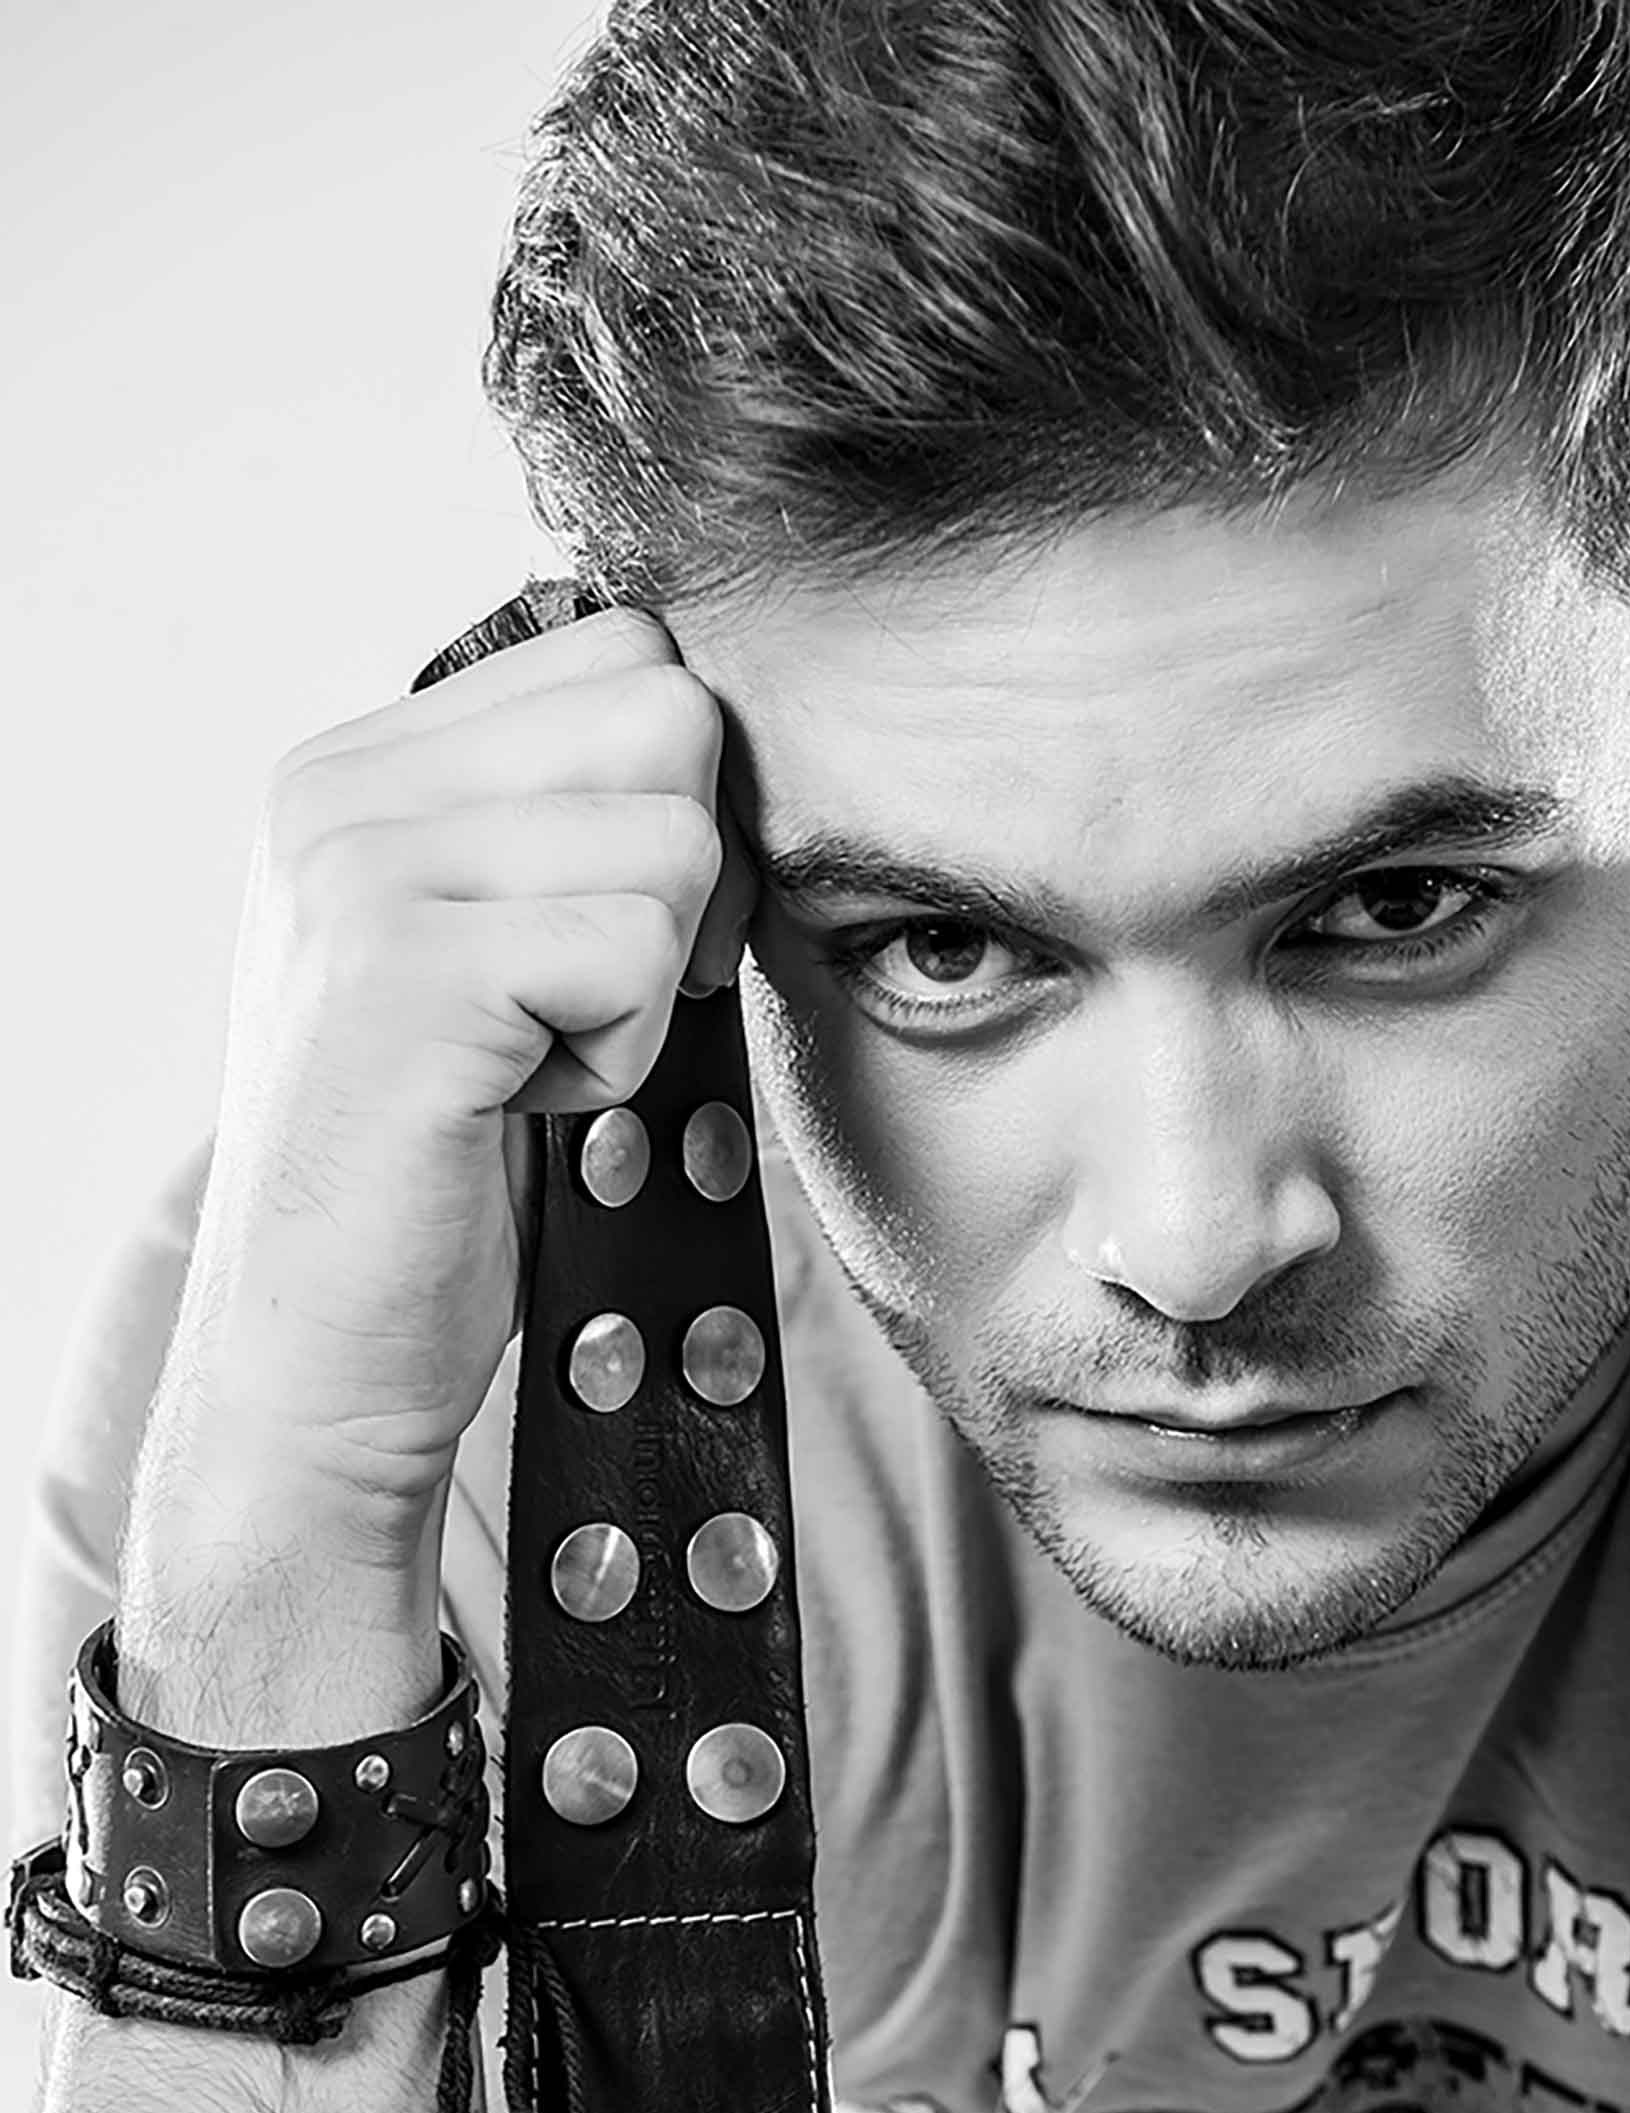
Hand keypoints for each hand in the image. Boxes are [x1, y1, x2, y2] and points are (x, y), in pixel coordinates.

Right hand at [176, 603, 754, 1563]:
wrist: (327, 1356)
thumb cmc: (441, 1173)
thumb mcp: (488, 957)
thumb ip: (558, 826)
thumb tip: (716, 737)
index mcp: (359, 768)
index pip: (625, 655)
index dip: (672, 806)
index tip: (599, 945)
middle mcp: (339, 791)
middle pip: (667, 715)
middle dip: (684, 882)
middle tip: (590, 1006)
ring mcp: (360, 871)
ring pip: (672, 837)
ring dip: (646, 985)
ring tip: (538, 1067)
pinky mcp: (405, 971)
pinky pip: (634, 948)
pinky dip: (622, 1052)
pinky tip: (529, 1107)